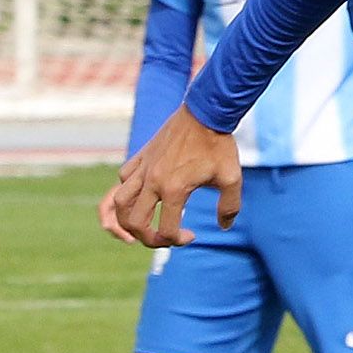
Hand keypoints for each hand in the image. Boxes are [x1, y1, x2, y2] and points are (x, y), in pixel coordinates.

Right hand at [104, 108, 241, 247]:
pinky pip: (123, 179)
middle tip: (165, 237)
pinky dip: (128, 192)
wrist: (206, 112)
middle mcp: (152, 181)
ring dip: (128, 219)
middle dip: (147, 238)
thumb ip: (229, 206)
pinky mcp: (141, 156)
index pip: (165, 231)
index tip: (191, 235)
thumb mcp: (232, 178)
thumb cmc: (219, 145)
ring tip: (145, 223)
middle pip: (134, 223)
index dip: (177, 241)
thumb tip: (224, 226)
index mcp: (174, 189)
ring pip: (120, 203)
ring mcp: (143, 168)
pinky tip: (145, 192)